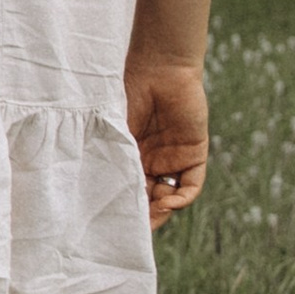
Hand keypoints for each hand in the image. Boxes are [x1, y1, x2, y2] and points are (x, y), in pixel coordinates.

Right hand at [125, 57, 206, 229]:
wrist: (159, 66)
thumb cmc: (129, 91)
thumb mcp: (113, 129)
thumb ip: (111, 156)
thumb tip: (100, 192)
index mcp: (130, 154)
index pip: (128, 189)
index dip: (123, 207)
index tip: (111, 222)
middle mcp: (152, 160)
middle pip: (149, 199)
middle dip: (143, 216)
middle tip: (132, 228)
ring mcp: (173, 158)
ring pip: (169, 196)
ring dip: (161, 210)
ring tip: (150, 212)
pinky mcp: (194, 152)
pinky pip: (191, 184)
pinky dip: (181, 198)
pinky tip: (168, 203)